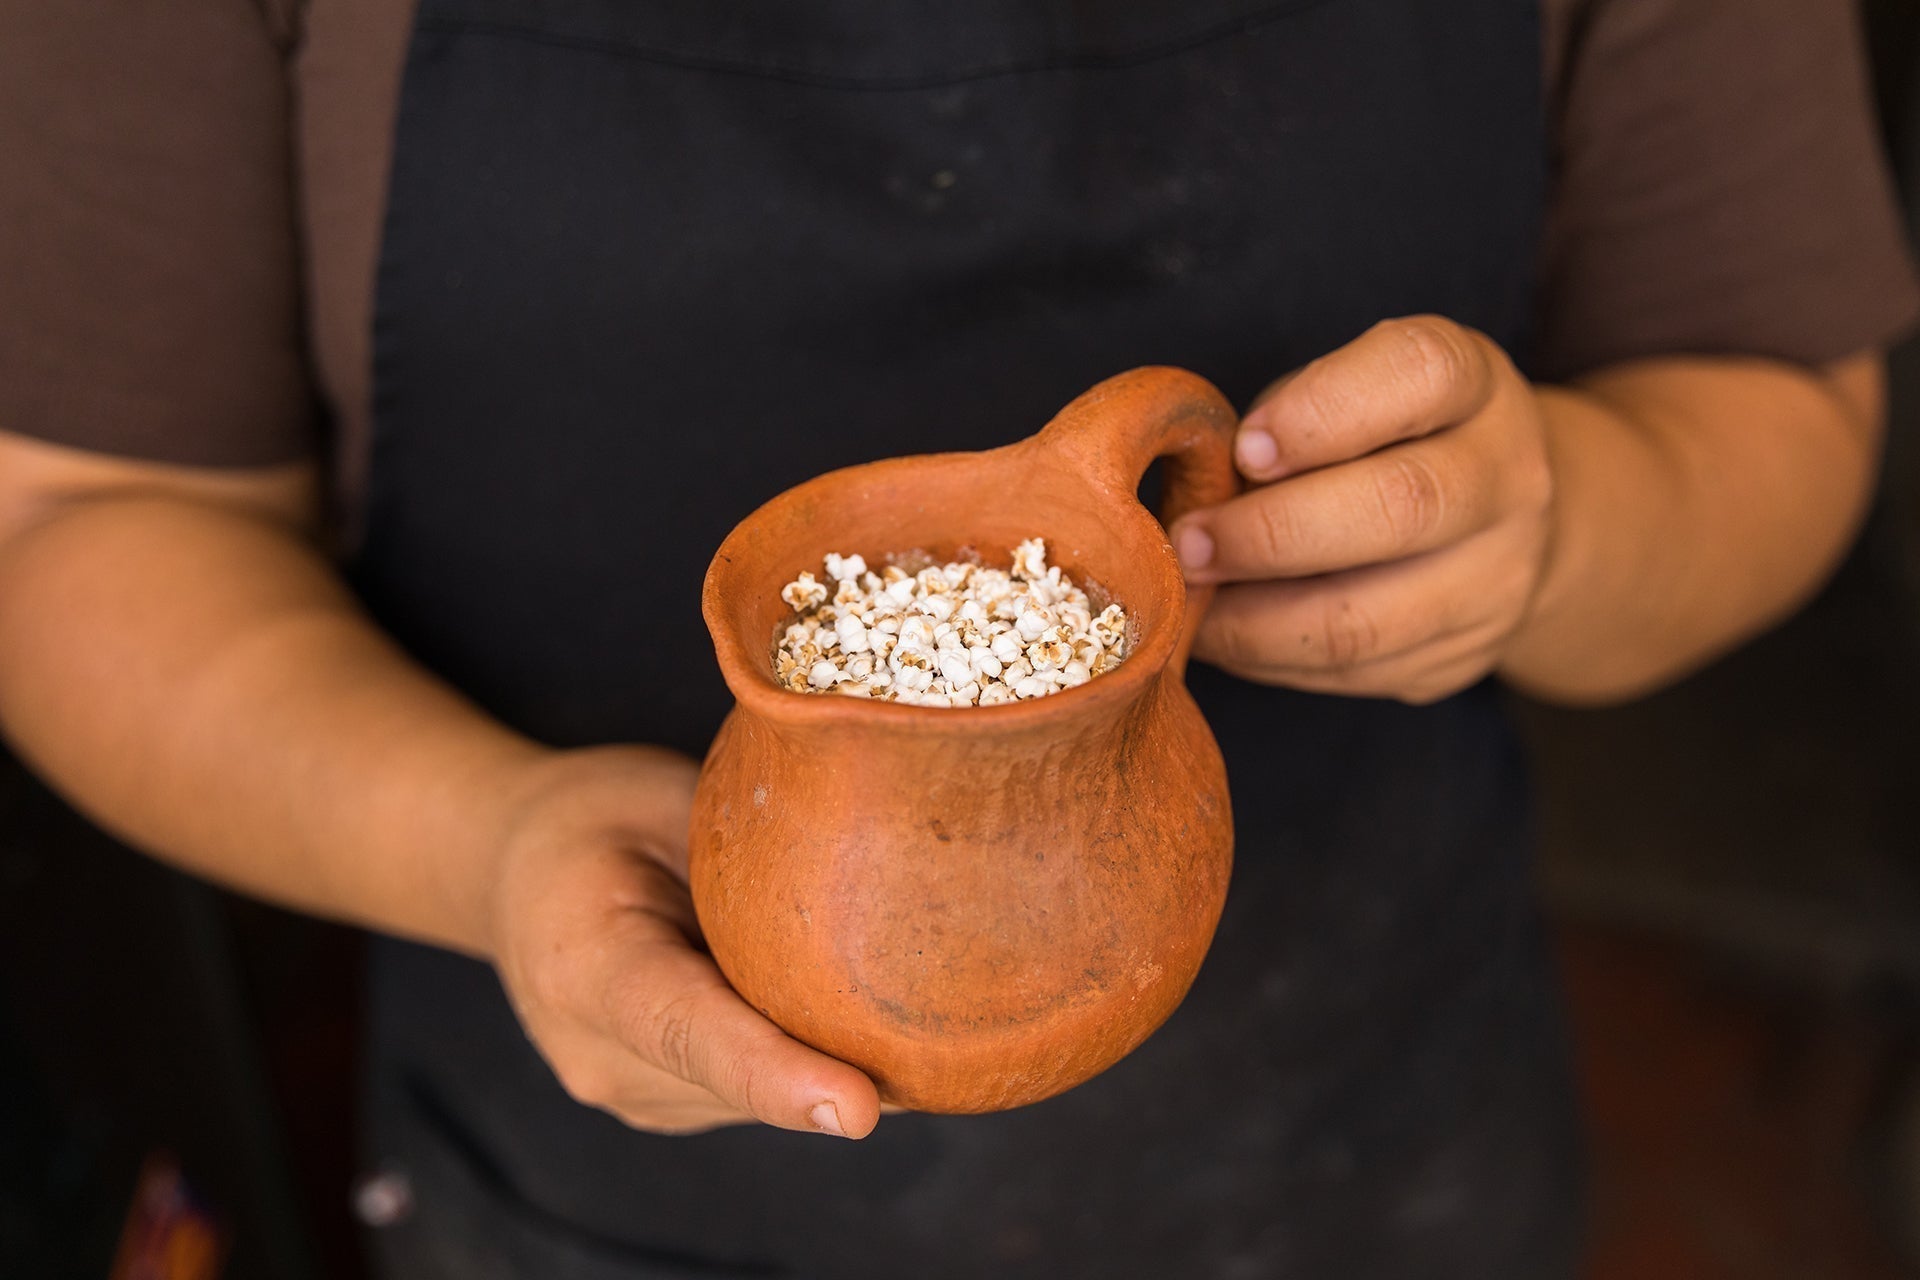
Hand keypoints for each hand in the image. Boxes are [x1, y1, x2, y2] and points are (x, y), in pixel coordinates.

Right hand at [483, 745, 881, 1135]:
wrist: (516, 871)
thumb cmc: (594, 819)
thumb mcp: (661, 798)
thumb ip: (748, 852)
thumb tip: (879, 865)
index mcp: (585, 966)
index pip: (688, 1032)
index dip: (777, 1074)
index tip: (858, 1107)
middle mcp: (600, 1056)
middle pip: (747, 1078)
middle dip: (848, 1058)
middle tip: (954, 1013)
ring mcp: (633, 1094)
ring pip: (767, 1095)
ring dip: (831, 1052)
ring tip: (866, 969)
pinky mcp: (670, 1105)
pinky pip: (763, 1090)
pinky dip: (807, 1051)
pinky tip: (831, 993)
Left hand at [1169, 316, 1554, 703]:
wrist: (1494, 524)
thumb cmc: (1380, 440)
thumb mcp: (1344, 392)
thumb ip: (1282, 422)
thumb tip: (1195, 494)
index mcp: (1473, 381)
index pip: (1418, 373)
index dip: (1321, 411)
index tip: (1243, 447)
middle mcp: (1507, 474)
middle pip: (1402, 506)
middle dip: (1271, 533)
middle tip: (1187, 543)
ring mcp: (1499, 575)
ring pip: (1369, 619)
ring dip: (1255, 620)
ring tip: (1189, 602)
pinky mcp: (1465, 656)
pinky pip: (1353, 673)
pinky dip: (1269, 659)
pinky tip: (1226, 635)